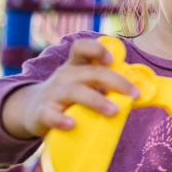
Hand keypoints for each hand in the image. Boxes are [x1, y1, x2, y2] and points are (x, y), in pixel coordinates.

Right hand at [0, 37, 137, 138]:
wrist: (31, 110)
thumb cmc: (68, 97)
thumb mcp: (84, 85)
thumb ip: (106, 86)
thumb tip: (139, 94)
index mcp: (76, 66)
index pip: (82, 47)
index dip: (97, 49)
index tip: (112, 60)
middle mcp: (64, 76)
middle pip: (90, 72)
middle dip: (115, 81)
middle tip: (133, 94)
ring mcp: (52, 94)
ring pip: (74, 92)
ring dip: (96, 100)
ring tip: (113, 111)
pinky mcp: (42, 113)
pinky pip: (51, 115)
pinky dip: (61, 119)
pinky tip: (72, 124)